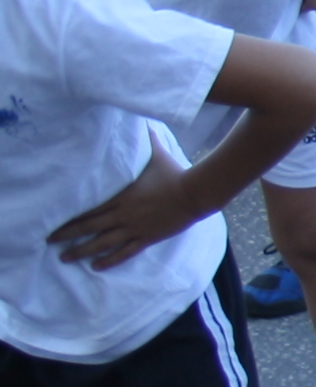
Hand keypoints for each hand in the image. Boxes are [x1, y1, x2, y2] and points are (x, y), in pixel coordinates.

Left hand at [52, 150, 209, 269]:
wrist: (195, 192)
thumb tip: (138, 120)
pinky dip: (110, 260)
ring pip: (103, 243)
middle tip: (48, 241)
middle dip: (67, 235)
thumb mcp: (155, 153)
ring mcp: (135, 229)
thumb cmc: (174, 172)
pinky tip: (96, 266)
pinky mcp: (147, 238)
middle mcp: (123, 215)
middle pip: (89, 228)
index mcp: (120, 196)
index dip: (68, 215)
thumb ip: (143, 139)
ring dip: (82, 251)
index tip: (51, 220)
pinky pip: (125, 252)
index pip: (88, 208)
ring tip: (65, 258)